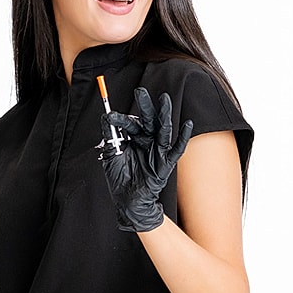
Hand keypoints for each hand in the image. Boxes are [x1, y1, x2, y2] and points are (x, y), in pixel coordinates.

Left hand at [100, 86, 192, 232]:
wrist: (127, 201)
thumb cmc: (120, 179)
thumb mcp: (111, 155)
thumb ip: (110, 137)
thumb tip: (105, 117)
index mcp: (135, 139)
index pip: (130, 123)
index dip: (120, 119)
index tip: (110, 117)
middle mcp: (147, 142)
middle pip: (149, 120)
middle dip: (145, 106)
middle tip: (140, 91)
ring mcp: (157, 151)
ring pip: (163, 130)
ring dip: (164, 114)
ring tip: (165, 100)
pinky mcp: (165, 163)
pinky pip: (176, 149)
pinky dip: (183, 137)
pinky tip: (187, 124)